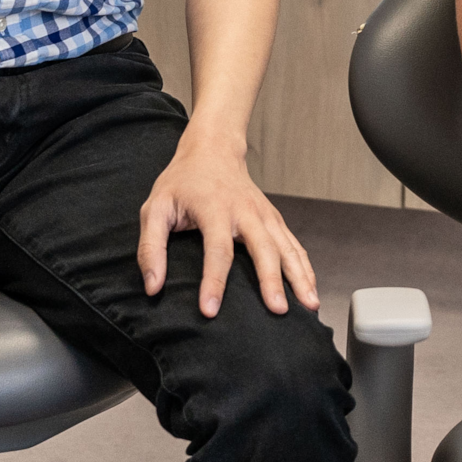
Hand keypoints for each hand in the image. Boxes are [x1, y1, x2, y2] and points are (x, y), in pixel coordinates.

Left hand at [138, 135, 318, 317]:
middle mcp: (245, 211)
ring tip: (309, 306)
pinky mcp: (274, 218)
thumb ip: (150, 247)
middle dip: (271, 281)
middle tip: (277, 311)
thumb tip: (153, 286)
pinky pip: (294, 245)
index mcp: (214, 208)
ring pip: (286, 247)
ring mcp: (264, 214)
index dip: (213, 282)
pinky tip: (311, 289)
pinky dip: (305, 268)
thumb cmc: (182, 182)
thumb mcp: (155, 208)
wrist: (213, 149)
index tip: (210, 310)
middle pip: (263, 249)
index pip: (217, 250)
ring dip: (300, 277)